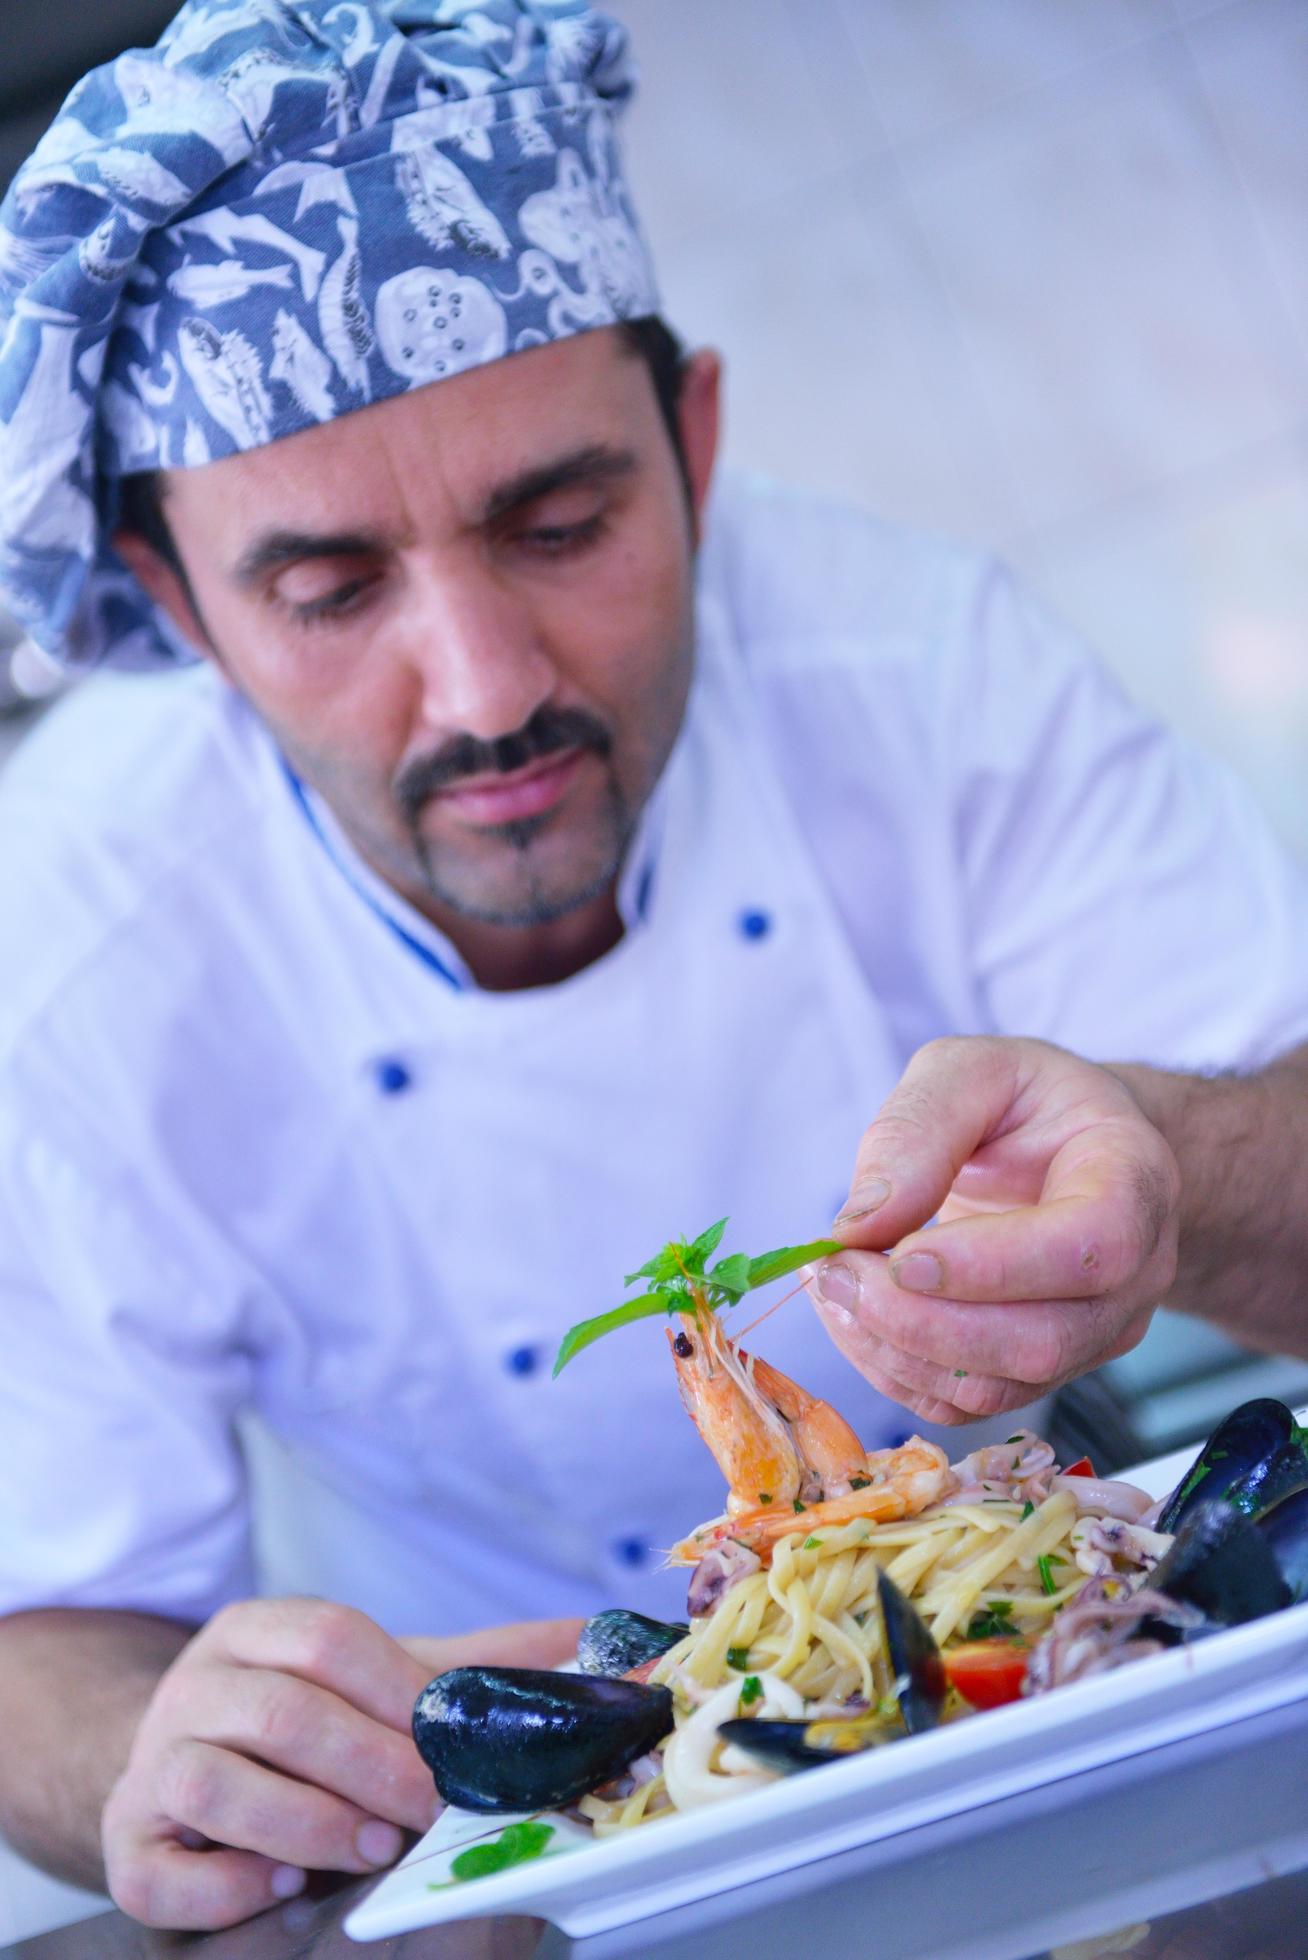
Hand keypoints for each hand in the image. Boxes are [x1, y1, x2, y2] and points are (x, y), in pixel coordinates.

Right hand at [101, 1597, 580, 1929]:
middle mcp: (198, 1684)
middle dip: (367, 1766)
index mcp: (260, 1630)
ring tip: (366, 1850)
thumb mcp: (381, 1677)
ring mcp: (152, 1761)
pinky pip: (155, 1866)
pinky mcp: (124, 1840)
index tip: (455, 1748)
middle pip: (282, 1712)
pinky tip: (279, 1886)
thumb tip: (589, 1637)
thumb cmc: (300, 1721)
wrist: (177, 1759)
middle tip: (425, 1813)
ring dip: (303, 1822)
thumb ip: (475, 1664)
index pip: (330, 1638)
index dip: (399, 1695)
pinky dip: (223, 1882)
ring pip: (213, 1781)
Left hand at [808, 1037, 1179, 1423]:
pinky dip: (894, 1370)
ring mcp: (1093, 1335)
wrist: (1071, 1149)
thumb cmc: (1027, 1102)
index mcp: (1134, 1179)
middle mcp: (1134, 1275)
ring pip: (997, 1385)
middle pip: (1039, 1340)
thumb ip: (919, 1127)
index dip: (994, 1265)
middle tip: (835, 1270)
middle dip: (920, 1321)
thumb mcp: (973, 1070)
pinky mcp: (1042, 1371)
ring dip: (894, 1349)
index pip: (1090, 1248)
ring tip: (831, 1286)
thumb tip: (861, 1222)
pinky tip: (852, 1315)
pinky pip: (965, 1402)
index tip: (902, 1254)